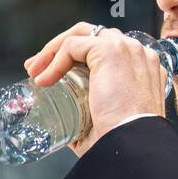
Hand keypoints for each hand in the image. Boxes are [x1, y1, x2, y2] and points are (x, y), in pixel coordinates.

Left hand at [23, 21, 166, 156]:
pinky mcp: (110, 50)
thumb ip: (93, 121)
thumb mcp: (109, 124)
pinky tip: (45, 78)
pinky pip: (73, 45)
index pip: (106, 49)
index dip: (76, 57)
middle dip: (60, 48)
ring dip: (54, 50)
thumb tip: (71, 132)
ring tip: (35, 70)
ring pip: (81, 34)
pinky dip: (54, 59)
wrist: (133, 144)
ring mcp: (126, 48)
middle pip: (93, 36)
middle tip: (37, 67)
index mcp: (142, 69)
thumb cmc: (123, 139)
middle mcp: (138, 54)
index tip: (52, 74)